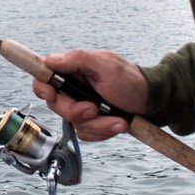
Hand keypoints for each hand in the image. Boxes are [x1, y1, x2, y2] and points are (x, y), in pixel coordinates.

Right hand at [31, 49, 149, 140]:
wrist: (151, 101)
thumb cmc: (131, 80)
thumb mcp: (106, 65)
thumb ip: (78, 60)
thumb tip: (51, 60)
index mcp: (73, 71)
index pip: (43, 79)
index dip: (43, 89)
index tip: (53, 95)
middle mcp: (74, 89)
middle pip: (57, 106)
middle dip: (77, 112)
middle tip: (96, 109)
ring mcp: (81, 107)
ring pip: (74, 124)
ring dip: (98, 124)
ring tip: (118, 119)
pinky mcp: (90, 122)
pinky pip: (86, 133)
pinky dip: (103, 131)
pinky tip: (117, 123)